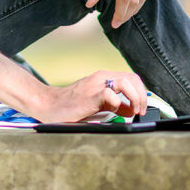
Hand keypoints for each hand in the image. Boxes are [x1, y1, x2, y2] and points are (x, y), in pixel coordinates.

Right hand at [28, 70, 146, 122]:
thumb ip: (114, 105)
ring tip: (133, 111)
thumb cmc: (70, 106)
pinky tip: (112, 111)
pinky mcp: (90, 95)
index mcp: (104, 78)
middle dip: (142, 96)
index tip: (141, 108)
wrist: (48, 104)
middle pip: (133, 78)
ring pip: (126, 82)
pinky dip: (117, 104)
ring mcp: (96, 85)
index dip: (141, 93)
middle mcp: (102, 78)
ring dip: (135, 98)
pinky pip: (111, 94)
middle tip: (140, 111)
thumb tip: (130, 110)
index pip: (132, 78)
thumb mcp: (97, 104)